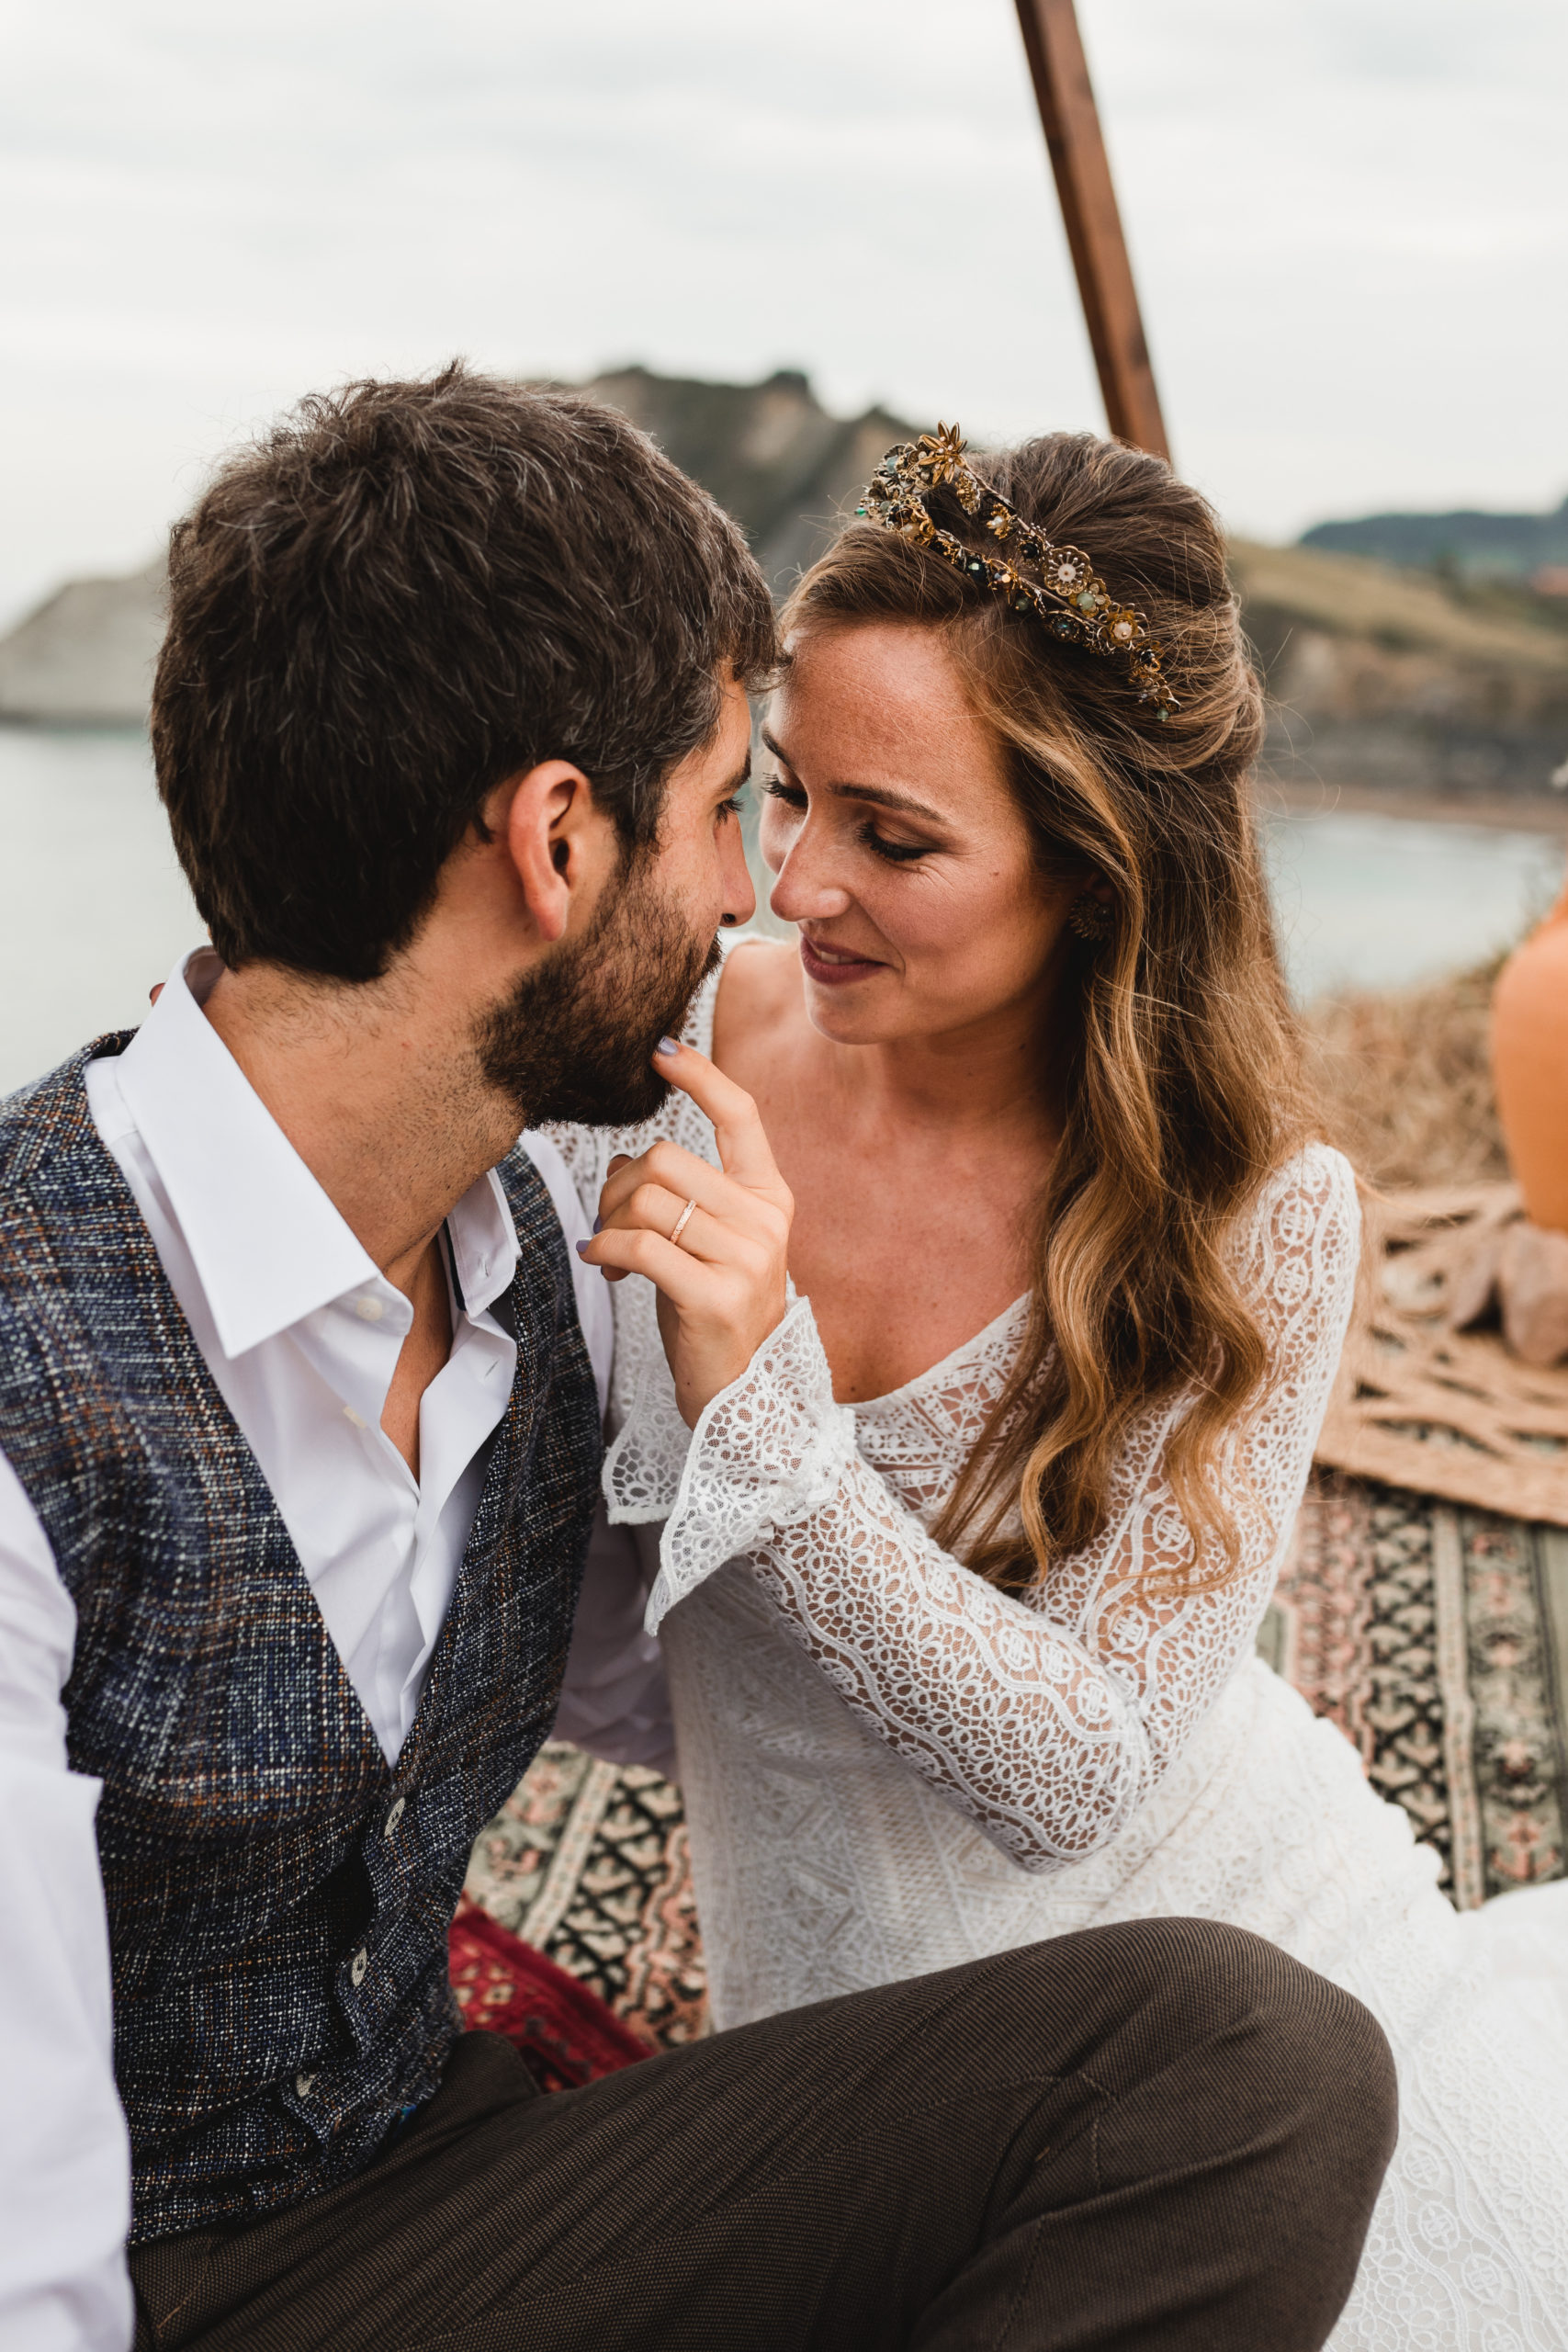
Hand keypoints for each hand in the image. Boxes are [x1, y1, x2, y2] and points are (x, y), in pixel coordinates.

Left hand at [577, 1039, 792, 1427]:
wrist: (743, 1396)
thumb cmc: (714, 1312)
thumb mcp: (706, 1244)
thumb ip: (679, 1196)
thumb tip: (623, 1158)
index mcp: (770, 1197)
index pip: (742, 1115)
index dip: (700, 1076)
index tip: (659, 1049)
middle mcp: (767, 1221)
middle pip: (669, 1158)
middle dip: (618, 1185)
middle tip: (607, 1221)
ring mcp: (747, 1260)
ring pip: (649, 1201)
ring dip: (608, 1221)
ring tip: (606, 1252)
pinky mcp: (715, 1297)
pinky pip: (639, 1246)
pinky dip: (604, 1248)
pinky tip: (598, 1262)